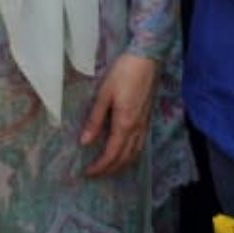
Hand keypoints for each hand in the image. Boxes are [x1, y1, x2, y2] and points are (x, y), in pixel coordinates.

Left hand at [80, 53, 159, 176]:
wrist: (147, 58)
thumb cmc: (123, 73)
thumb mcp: (104, 94)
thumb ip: (95, 119)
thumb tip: (85, 142)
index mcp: (125, 123)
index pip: (112, 154)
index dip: (100, 166)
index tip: (87, 173)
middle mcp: (137, 128)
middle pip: (125, 158)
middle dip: (110, 169)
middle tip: (96, 174)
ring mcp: (145, 123)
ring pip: (136, 153)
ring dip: (122, 164)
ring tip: (109, 168)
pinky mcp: (148, 117)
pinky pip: (141, 144)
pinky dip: (132, 154)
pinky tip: (125, 152)